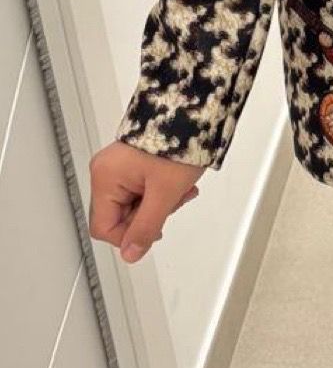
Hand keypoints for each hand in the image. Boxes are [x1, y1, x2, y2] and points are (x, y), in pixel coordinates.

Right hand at [88, 141, 203, 263]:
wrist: (194, 114)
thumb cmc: (179, 143)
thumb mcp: (165, 193)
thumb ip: (147, 227)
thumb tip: (131, 253)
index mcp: (105, 178)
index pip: (104, 227)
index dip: (130, 234)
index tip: (154, 228)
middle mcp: (106, 171)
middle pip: (120, 215)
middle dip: (151, 214)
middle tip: (173, 201)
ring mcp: (119, 166)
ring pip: (135, 203)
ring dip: (161, 202)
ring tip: (180, 189)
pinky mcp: (133, 162)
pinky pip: (141, 189)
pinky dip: (161, 191)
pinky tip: (178, 183)